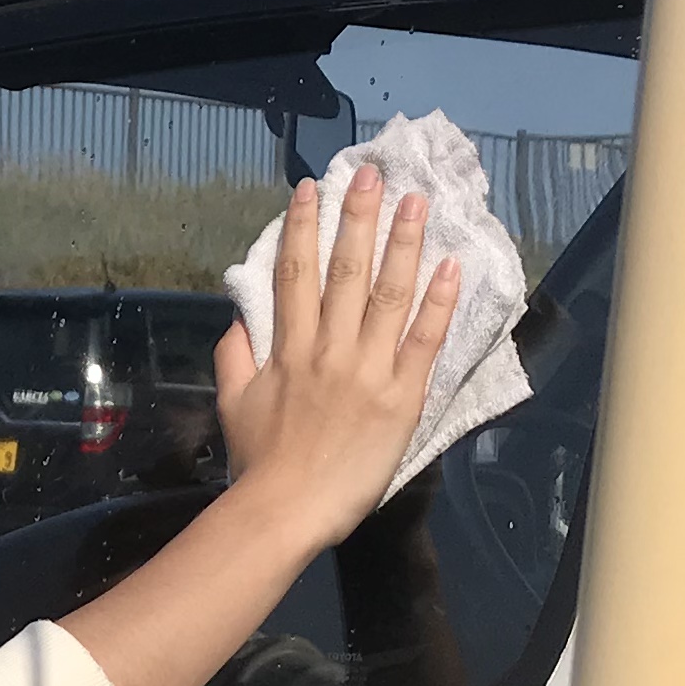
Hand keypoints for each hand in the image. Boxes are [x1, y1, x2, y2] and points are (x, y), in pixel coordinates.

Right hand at [213, 167, 462, 550]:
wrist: (286, 511)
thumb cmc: (260, 463)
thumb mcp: (234, 404)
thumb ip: (236, 356)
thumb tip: (240, 319)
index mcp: (289, 348)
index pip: (296, 273)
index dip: (302, 226)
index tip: (310, 188)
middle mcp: (330, 349)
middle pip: (347, 270)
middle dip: (359, 217)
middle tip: (372, 174)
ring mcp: (368, 370)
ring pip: (389, 294)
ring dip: (404, 243)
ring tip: (417, 202)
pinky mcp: (401, 398)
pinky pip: (423, 341)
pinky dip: (438, 302)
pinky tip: (450, 266)